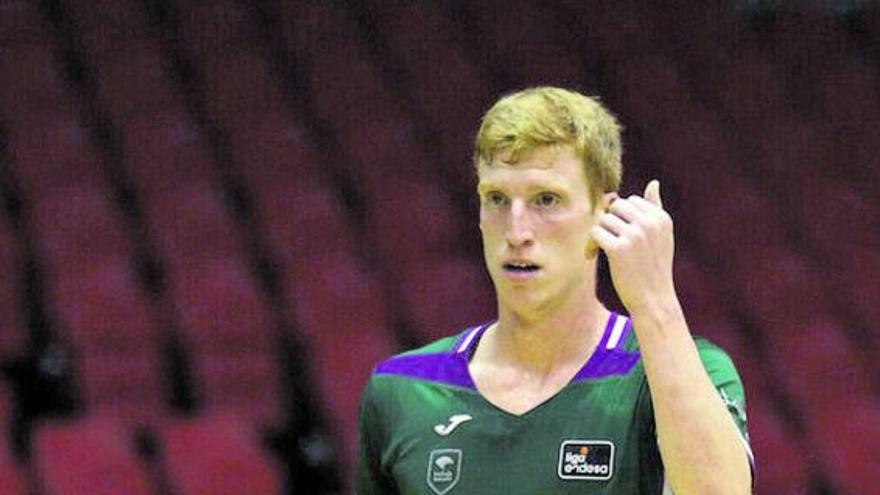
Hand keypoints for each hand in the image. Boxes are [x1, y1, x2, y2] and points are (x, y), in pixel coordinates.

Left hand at [590, 180, 676, 315]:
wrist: (653, 299)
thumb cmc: (654, 267)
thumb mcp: (662, 236)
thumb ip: (656, 208)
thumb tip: (653, 182)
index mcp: (661, 218)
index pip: (631, 201)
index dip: (622, 217)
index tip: (619, 234)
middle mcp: (650, 223)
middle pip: (616, 206)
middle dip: (609, 222)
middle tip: (607, 240)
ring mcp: (635, 235)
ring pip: (604, 219)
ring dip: (600, 234)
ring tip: (600, 250)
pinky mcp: (619, 249)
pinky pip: (595, 233)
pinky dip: (591, 244)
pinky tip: (592, 256)